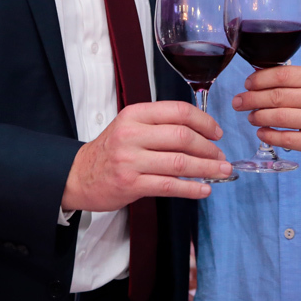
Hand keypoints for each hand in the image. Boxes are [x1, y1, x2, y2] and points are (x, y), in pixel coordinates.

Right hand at [61, 101, 231, 211]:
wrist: (78, 175)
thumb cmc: (111, 150)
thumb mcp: (130, 126)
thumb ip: (160, 125)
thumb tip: (202, 133)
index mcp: (135, 114)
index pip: (178, 111)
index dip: (204, 121)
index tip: (217, 132)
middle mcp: (132, 134)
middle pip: (182, 136)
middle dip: (209, 148)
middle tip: (221, 156)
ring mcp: (130, 160)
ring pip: (180, 162)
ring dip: (207, 168)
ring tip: (221, 172)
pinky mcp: (131, 184)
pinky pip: (169, 185)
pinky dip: (191, 188)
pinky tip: (204, 189)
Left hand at [233, 65, 300, 167]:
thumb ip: (297, 81)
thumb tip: (260, 77)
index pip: (283, 75)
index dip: (259, 79)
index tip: (247, 84)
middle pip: (277, 96)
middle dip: (251, 99)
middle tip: (239, 102)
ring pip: (279, 117)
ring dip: (258, 117)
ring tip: (250, 117)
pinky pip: (286, 138)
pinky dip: (268, 135)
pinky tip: (261, 132)